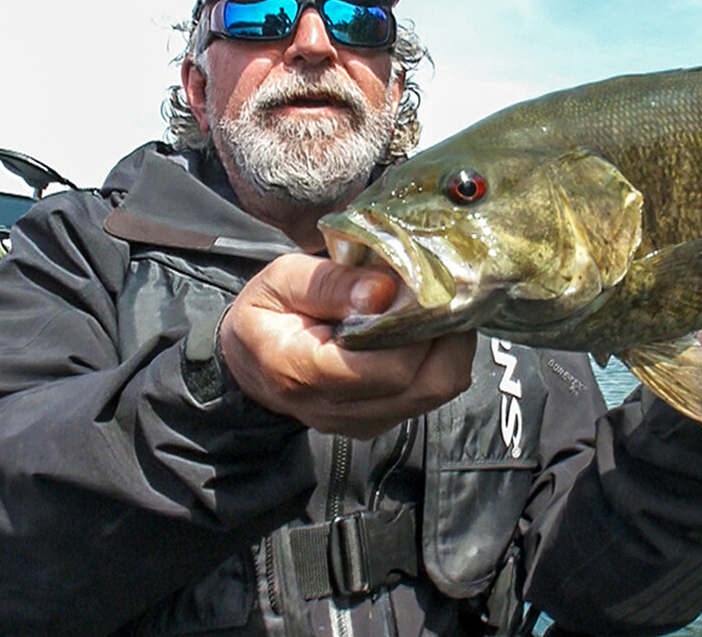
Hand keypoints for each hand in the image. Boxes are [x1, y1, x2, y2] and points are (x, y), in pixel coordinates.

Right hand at [219, 254, 475, 437]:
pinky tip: (427, 328)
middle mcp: (336, 409)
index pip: (390, 367)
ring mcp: (361, 422)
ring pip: (438, 390)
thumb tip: (386, 290)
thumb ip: (332, 283)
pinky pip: (431, 393)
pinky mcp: (380, 422)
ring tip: (440, 305)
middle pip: (425, 383)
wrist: (250, 362)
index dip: (420, 326)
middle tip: (446, 290)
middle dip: (447, 333)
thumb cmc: (266, 314)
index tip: (428, 284)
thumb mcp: (281, 280)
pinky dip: (442, 358)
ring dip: (451, 345)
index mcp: (303, 373)